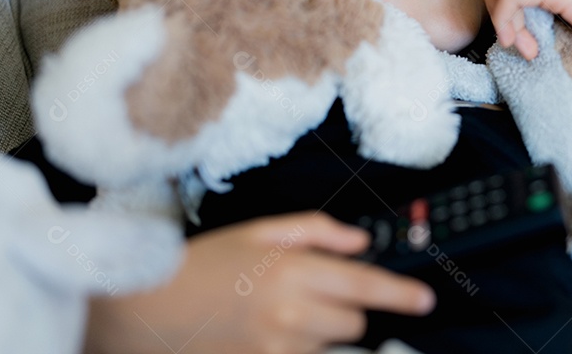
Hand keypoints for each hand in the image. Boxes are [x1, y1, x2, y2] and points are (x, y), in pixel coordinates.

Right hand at [85, 212, 434, 353]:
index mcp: (293, 270)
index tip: (425, 299)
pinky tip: (268, 333)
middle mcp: (290, 312)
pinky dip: (297, 349)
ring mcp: (276, 348)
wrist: (145, 308)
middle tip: (308, 293)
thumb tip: (361, 241)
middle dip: (344, 308)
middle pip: (354, 321)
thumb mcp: (260, 231)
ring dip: (318, 332)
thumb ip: (318, 232)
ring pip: (329, 345)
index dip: (401, 294)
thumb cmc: (203, 265)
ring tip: (278, 314)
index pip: (366, 285)